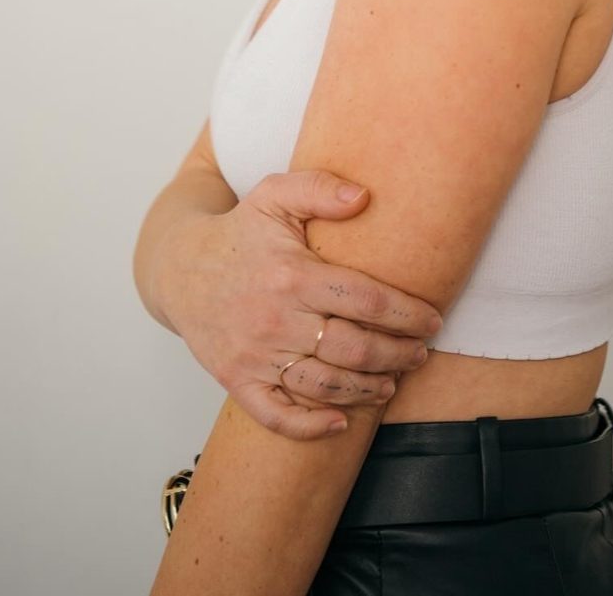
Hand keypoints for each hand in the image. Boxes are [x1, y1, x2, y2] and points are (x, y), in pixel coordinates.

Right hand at [153, 169, 442, 438]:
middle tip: (421, 354)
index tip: (432, 320)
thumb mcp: (274, 195)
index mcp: (292, 274)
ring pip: (324, 385)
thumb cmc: (239, 232)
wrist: (180, 269)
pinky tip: (342, 422)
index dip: (406, 313)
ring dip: (367, 389)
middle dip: (397, 354)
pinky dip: (310, 426)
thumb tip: (364, 197)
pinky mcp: (237, 380)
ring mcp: (255, 355)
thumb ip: (319, 188)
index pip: (365, 299)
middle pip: (353, 348)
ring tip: (392, 382)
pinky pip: (276, 415)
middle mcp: (276, 319)